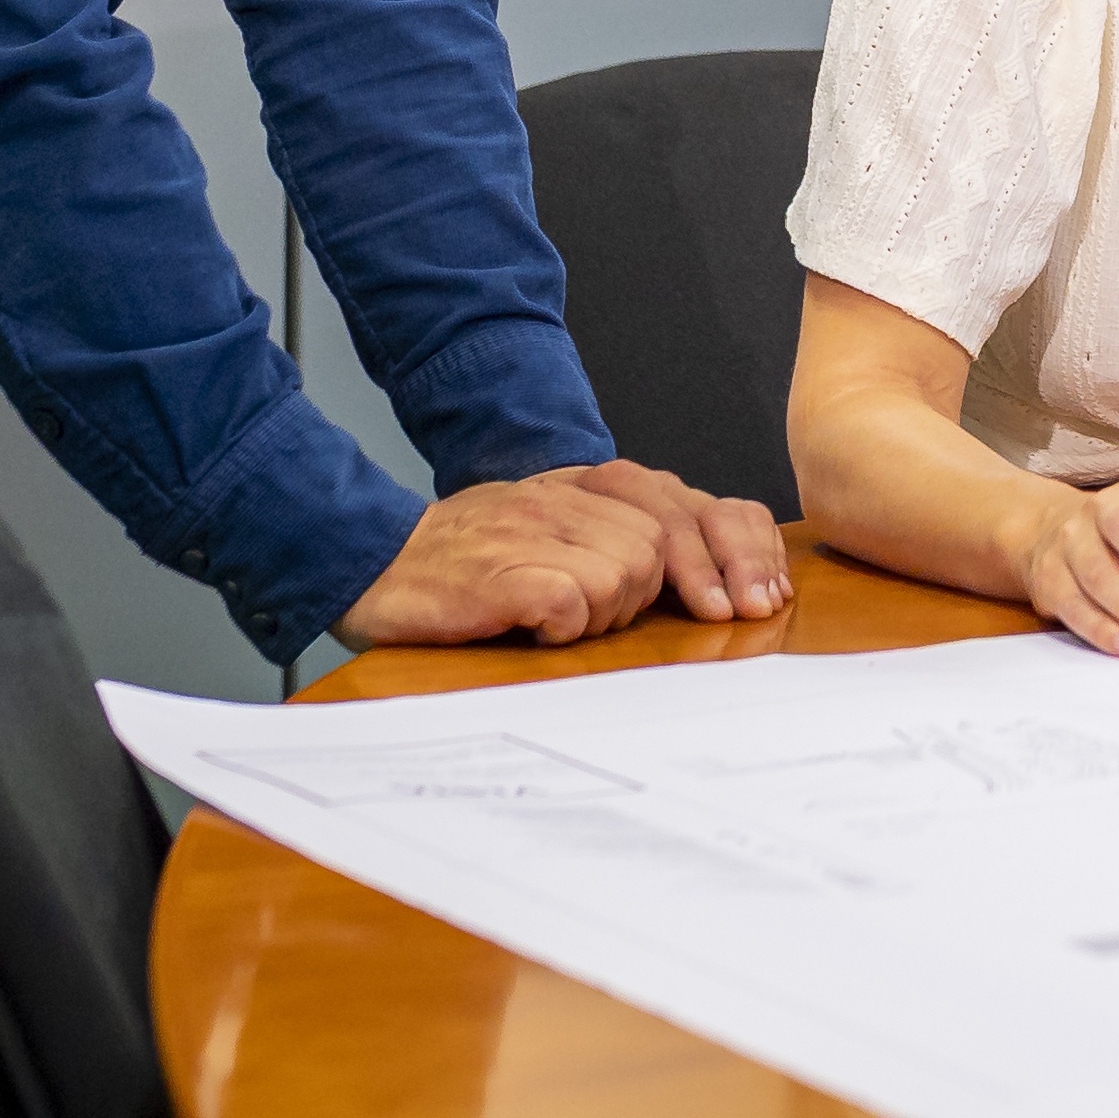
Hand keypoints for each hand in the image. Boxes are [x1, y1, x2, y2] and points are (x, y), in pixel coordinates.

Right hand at [335, 461, 786, 648]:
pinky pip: (572, 606)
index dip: (720, 560)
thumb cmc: (455, 562)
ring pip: (626, 577)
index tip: (748, 604)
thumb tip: (672, 577)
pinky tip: (532, 629)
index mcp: (575, 488)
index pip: (678, 512)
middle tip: (597, 616)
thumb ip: (600, 538)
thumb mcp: (536, 531)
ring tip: (553, 618)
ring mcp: (534, 531)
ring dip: (601, 613)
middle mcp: (561, 499)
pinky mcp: (506, 574)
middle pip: (658, 549)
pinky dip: (561, 628)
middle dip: (647, 595)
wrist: (370, 562)